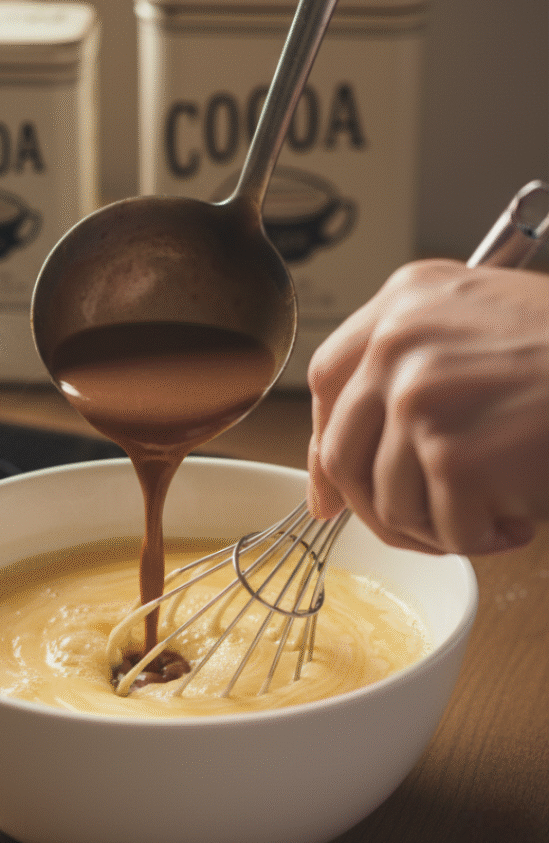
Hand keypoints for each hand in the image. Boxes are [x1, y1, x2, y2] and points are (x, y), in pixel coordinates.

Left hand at [307, 260, 548, 554]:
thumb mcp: (479, 318)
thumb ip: (408, 363)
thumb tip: (343, 455)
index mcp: (402, 302)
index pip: (327, 381)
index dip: (324, 444)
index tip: (331, 489)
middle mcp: (398, 342)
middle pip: (343, 449)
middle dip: (373, 506)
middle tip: (415, 528)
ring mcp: (420, 396)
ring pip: (388, 499)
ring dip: (435, 527)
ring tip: (487, 516)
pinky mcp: (453, 451)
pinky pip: (442, 526)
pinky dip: (480, 540)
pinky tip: (519, 520)